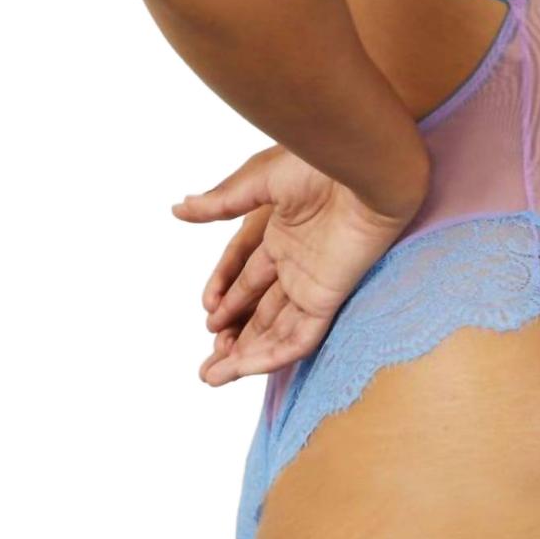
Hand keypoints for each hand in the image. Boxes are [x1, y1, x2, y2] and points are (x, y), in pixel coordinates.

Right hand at [173, 143, 427, 385]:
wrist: (361, 166)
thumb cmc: (318, 162)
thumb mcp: (258, 181)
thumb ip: (220, 203)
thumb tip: (179, 210)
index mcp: (281, 234)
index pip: (246, 276)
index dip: (226, 296)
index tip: (207, 313)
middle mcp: (296, 263)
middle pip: (260, 311)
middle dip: (232, 336)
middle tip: (207, 363)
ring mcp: (312, 283)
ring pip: (276, 331)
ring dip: (245, 355)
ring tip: (213, 376)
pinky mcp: (328, 297)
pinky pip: (300, 337)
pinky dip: (272, 356)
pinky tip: (245, 368)